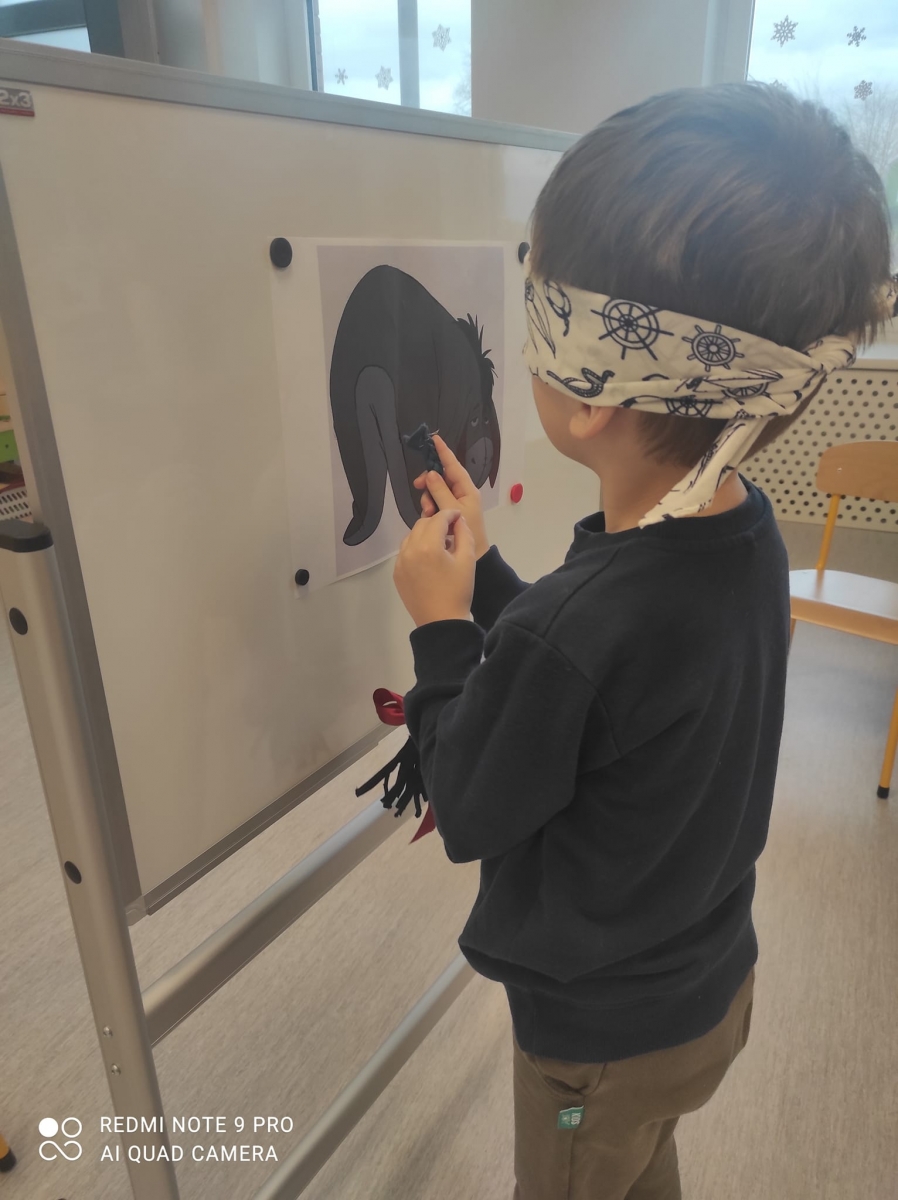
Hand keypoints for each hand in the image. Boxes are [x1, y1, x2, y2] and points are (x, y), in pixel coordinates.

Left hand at [394, 508, 475, 626]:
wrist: (441, 622)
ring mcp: (400, 562)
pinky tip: (429, 559)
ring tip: (440, 545)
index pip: (438, 519)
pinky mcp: (397, 572)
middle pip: (422, 524)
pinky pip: (405, 551)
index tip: (459, 516)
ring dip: (425, 534)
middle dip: (437, 523)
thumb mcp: (467, 560)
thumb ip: (464, 534)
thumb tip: (458, 520)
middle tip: (452, 531)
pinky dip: (417, 548)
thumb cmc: (458, 591)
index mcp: (429, 546)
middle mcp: (410, 550)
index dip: (450, 514)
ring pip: (411, 536)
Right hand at [414, 435, 489, 558]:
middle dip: (428, 482)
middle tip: (418, 486)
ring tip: (428, 511)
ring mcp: (454, 501)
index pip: (453, 465)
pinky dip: (430, 507)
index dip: (443, 452)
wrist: (474, 553)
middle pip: (440, 477)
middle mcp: (461, 492)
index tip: (434, 439)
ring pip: (435, 490)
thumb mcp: (452, 509)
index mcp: (466, 488)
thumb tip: (431, 473)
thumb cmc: (466, 529)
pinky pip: (435, 502)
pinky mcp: (449, 510)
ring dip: (428, 498)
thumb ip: (440, 491)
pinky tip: (429, 516)